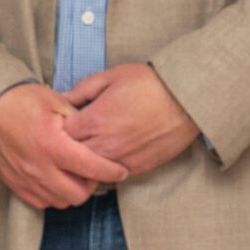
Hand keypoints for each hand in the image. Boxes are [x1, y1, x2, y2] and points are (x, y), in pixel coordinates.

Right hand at [0, 82, 128, 208]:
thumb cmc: (20, 101)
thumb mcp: (56, 102)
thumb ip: (80, 121)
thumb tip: (99, 135)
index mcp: (53, 145)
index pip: (93, 168)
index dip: (112, 172)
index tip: (121, 171)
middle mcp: (40, 168)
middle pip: (79, 194)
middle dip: (92, 185)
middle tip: (94, 171)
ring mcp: (26, 179)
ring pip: (61, 202)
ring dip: (73, 192)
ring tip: (76, 175)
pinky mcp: (15, 185)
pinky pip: (41, 202)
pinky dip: (54, 195)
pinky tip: (57, 180)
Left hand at [62, 63, 201, 175]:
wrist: (187, 99)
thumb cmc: (151, 83)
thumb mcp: (112, 76)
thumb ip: (83, 89)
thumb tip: (63, 98)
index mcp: (95, 120)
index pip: (61, 135)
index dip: (61, 128)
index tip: (66, 122)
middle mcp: (105, 144)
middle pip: (73, 157)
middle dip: (71, 148)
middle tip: (75, 137)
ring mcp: (122, 158)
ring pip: (92, 170)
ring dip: (89, 160)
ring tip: (93, 146)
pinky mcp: (138, 166)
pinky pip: (114, 173)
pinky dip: (109, 166)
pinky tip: (112, 153)